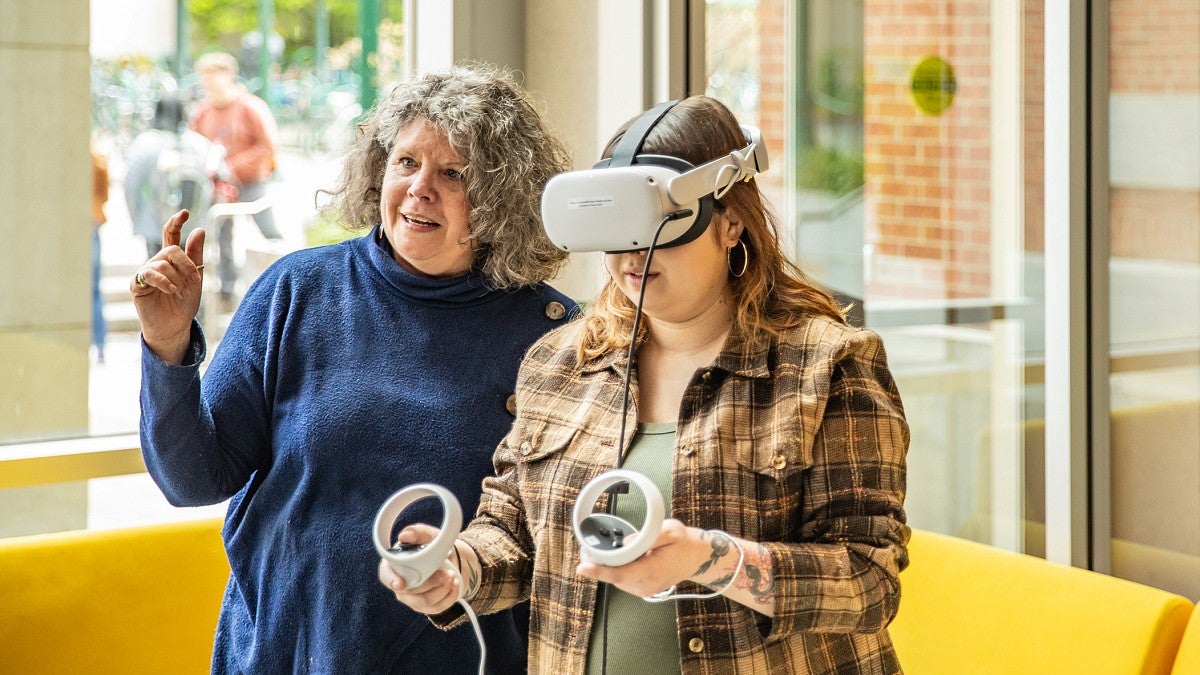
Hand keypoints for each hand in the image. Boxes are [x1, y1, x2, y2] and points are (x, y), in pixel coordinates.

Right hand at [130, 210, 205, 363]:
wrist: (174, 326)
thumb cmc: (184, 303)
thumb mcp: (195, 278)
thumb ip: (195, 255)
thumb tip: (199, 230)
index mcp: (171, 259)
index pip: (170, 235)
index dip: (176, 222)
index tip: (185, 212)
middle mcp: (156, 262)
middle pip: (171, 250)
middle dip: (186, 263)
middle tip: (195, 279)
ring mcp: (145, 273)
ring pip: (162, 263)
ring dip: (177, 277)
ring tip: (181, 292)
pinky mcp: (137, 285)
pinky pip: (150, 275)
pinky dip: (164, 281)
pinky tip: (172, 290)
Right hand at [377, 524, 462, 614]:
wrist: (448, 558)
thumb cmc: (431, 545)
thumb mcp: (427, 535)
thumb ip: (416, 533)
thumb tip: (404, 536)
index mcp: (394, 565)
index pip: (386, 576)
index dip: (391, 580)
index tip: (401, 584)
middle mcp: (400, 584)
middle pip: (410, 592)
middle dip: (430, 583)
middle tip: (447, 573)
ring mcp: (411, 598)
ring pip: (424, 601)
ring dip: (442, 589)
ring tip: (453, 576)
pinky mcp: (425, 606)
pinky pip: (436, 608)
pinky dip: (449, 596)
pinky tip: (455, 584)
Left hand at [577, 519, 710, 597]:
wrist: (697, 558)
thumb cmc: (683, 543)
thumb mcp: (670, 531)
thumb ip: (648, 536)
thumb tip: (626, 543)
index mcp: (653, 570)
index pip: (621, 574)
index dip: (600, 572)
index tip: (583, 568)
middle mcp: (647, 584)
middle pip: (615, 576)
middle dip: (602, 564)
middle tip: (592, 549)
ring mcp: (645, 590)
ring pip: (617, 579)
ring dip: (612, 566)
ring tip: (619, 551)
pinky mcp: (643, 590)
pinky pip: (624, 580)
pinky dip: (620, 570)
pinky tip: (628, 559)